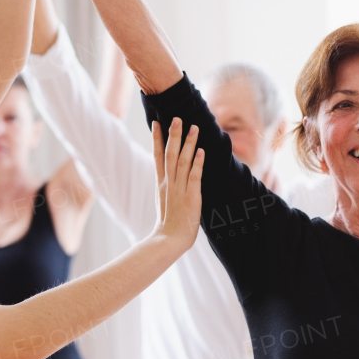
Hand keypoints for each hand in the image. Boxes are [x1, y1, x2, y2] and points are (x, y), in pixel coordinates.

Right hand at [151, 118, 203, 248]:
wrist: (168, 240)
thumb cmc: (168, 226)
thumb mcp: (164, 203)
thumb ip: (167, 189)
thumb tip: (168, 181)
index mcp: (161, 184)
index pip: (158, 157)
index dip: (157, 139)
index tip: (157, 123)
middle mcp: (168, 183)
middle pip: (170, 154)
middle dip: (173, 135)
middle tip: (177, 117)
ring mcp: (179, 189)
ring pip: (183, 161)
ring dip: (188, 143)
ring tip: (193, 127)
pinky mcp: (190, 196)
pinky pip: (194, 176)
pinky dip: (197, 163)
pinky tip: (201, 151)